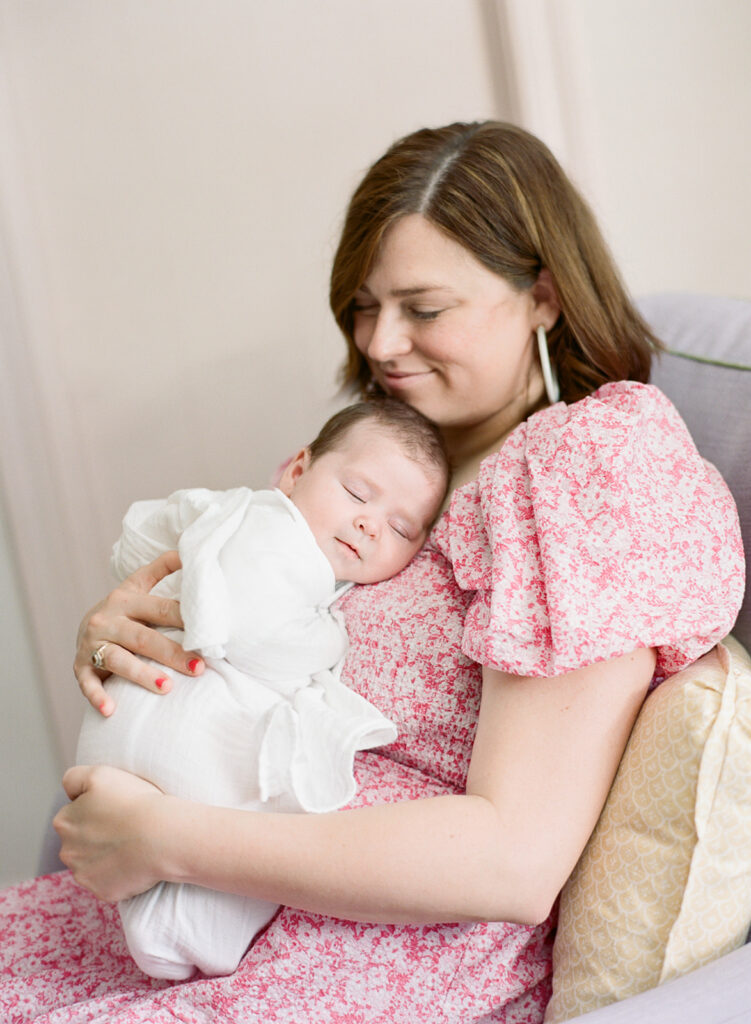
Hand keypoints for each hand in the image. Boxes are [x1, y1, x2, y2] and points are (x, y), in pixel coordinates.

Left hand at [54, 765, 166, 901]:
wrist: (161, 836)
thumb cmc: (134, 802)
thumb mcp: (100, 774)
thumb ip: (74, 779)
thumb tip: (69, 793)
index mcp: (64, 822)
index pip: (74, 813)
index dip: (97, 809)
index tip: (116, 808)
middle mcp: (67, 851)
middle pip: (80, 840)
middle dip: (97, 834)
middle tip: (125, 825)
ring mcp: (84, 874)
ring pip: (93, 862)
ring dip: (107, 855)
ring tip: (132, 843)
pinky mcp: (103, 891)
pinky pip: (109, 881)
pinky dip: (120, 873)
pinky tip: (135, 861)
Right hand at [75, 550, 203, 714]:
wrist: (86, 627)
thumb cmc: (125, 610)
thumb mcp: (138, 585)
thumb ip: (162, 568)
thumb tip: (189, 550)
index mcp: (126, 598)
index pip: (159, 608)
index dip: (184, 618)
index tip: (208, 629)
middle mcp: (107, 619)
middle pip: (143, 637)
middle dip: (172, 652)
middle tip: (199, 667)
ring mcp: (92, 643)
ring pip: (118, 660)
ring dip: (142, 675)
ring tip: (166, 687)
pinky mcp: (80, 666)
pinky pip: (88, 683)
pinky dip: (98, 697)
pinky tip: (112, 710)